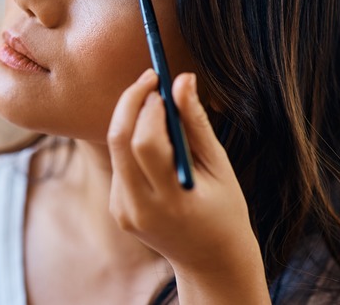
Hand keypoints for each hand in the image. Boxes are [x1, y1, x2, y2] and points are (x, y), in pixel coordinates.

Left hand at [107, 69, 268, 302]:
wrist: (210, 261)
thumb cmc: (224, 210)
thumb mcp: (219, 167)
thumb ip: (196, 124)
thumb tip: (183, 80)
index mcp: (172, 199)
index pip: (146, 143)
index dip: (148, 107)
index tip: (160, 81)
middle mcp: (140, 207)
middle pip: (119, 142)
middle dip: (130, 103)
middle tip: (148, 79)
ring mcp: (124, 211)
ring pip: (116, 150)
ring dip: (130, 120)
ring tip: (155, 104)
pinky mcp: (117, 210)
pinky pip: (119, 165)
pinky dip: (132, 144)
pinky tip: (153, 140)